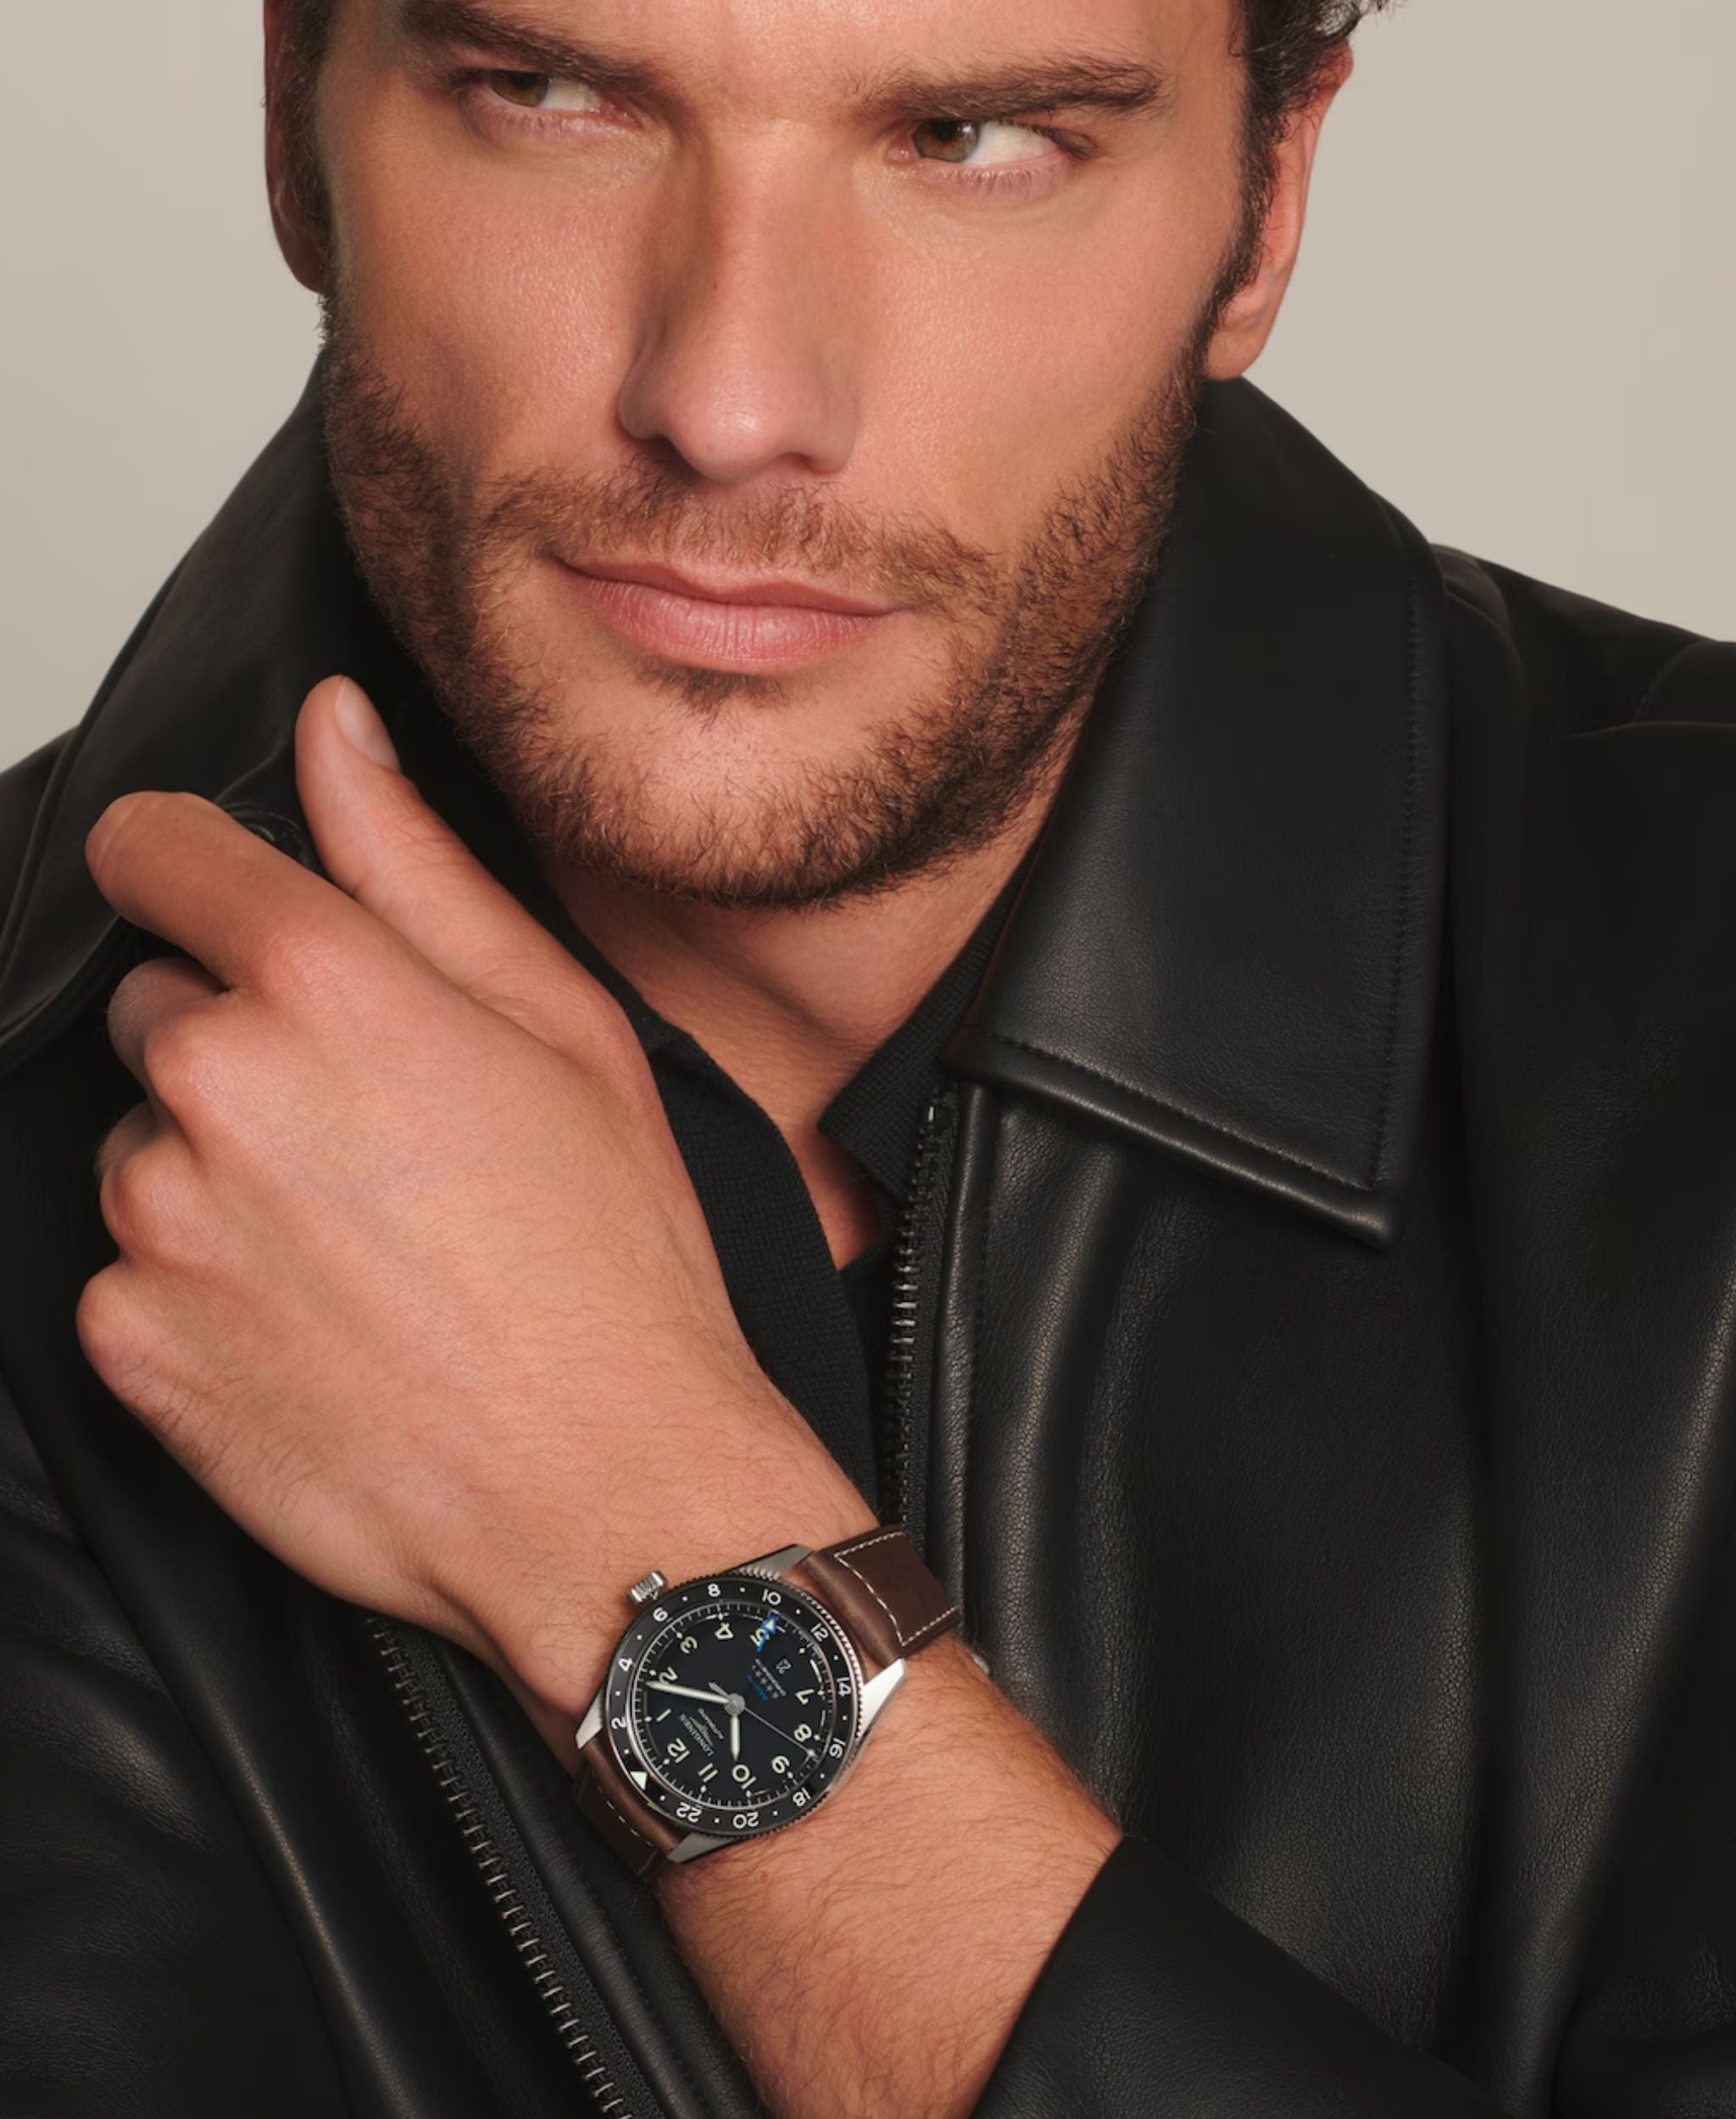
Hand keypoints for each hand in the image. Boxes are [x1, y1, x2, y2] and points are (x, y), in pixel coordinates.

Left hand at [76, 678, 872, 1715]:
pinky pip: (130, 1273)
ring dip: (222, 1176)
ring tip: (360, 1250)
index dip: (190, 867)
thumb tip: (332, 730)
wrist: (605, 1490)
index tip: (220, 904)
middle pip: (161, 1011)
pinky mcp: (129, 1344)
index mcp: (326, 985)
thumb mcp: (558, 1026)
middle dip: (243, 1048)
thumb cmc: (612, 1262)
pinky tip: (318, 1325)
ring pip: (146, 1149)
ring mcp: (158, 1223)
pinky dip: (202, 1288)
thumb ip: (414, 862)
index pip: (157, 851)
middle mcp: (214, 1087)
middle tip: (377, 1138)